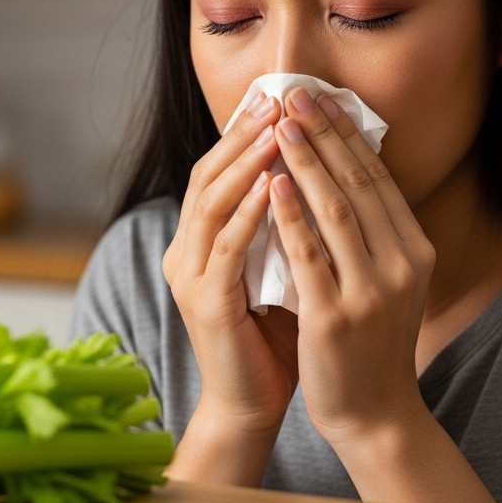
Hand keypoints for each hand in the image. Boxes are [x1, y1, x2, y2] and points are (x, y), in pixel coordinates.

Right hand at [161, 93, 298, 484]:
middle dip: (243, 135)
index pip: (218, 171)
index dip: (244, 133)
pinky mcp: (204, 301)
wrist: (252, 403)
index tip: (279, 99)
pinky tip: (275, 184)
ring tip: (277, 130)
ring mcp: (189, 275)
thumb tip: (317, 171)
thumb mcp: (278, 267)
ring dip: (246, 162)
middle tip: (276, 99)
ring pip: (213, 202)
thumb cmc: (272, 337)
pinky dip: (251, 211)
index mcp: (199, 241)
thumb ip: (283, 225)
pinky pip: (227, 245)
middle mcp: (184, 251)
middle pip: (208, 175)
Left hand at [267, 87, 432, 441]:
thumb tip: (345, 169)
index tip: (320, 97)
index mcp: (415, 250)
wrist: (376, 413)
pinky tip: (271, 184)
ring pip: (335, 211)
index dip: (346, 134)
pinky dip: (289, 215)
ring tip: (279, 125)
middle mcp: (401, 264)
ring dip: (305, 162)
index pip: (376, 178)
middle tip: (295, 93)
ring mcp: (370, 291)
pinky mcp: (335, 316)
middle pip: (357, 184)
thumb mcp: (388, 280)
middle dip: (323, 133)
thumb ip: (373, 233)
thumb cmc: (371, 342)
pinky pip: (309, 254)